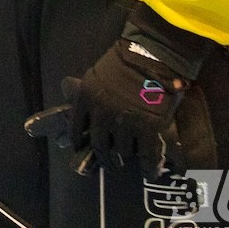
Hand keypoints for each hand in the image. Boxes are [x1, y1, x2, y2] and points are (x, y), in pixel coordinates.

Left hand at [27, 8, 211, 179]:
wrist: (151, 55)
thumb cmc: (124, 60)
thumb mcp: (96, 75)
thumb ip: (91, 96)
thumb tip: (87, 112)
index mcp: (86, 98)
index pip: (76, 127)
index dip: (78, 141)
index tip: (80, 148)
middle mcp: (102, 114)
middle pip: (99, 145)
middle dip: (104, 158)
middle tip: (110, 164)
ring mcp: (124, 123)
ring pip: (123, 151)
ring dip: (127, 157)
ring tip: (130, 159)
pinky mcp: (148, 128)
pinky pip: (147, 156)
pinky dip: (149, 168)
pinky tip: (151, 172)